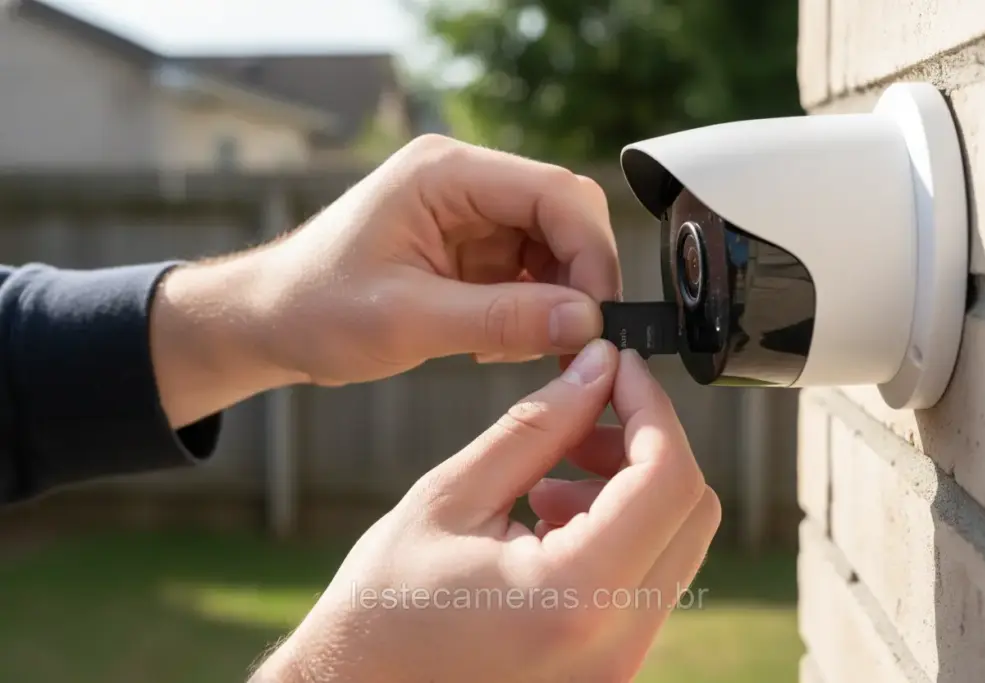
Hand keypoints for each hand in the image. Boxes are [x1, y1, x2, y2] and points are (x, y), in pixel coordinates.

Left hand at [153, 135, 621, 425]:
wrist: (267, 322)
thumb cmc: (314, 308)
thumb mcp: (409, 319)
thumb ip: (503, 319)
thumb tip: (586, 322)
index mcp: (446, 173)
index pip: (556, 193)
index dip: (590, 253)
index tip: (599, 316)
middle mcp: (465, 183)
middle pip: (564, 216)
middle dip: (578, 280)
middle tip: (574, 340)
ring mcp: (469, 215)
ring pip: (554, 249)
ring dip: (556, 301)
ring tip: (519, 348)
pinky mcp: (469, 249)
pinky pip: (529, 273)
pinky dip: (533, 312)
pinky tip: (500, 344)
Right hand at [253, 341, 720, 682]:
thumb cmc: (382, 611)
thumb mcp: (451, 499)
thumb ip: (535, 428)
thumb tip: (596, 369)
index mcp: (575, 596)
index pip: (668, 480)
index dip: (651, 407)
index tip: (616, 368)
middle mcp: (616, 643)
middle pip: (692, 511)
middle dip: (646, 444)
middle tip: (582, 419)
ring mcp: (619, 665)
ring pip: (676, 544)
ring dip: (630, 489)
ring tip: (546, 482)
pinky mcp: (609, 668)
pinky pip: (648, 580)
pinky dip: (618, 531)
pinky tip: (550, 522)